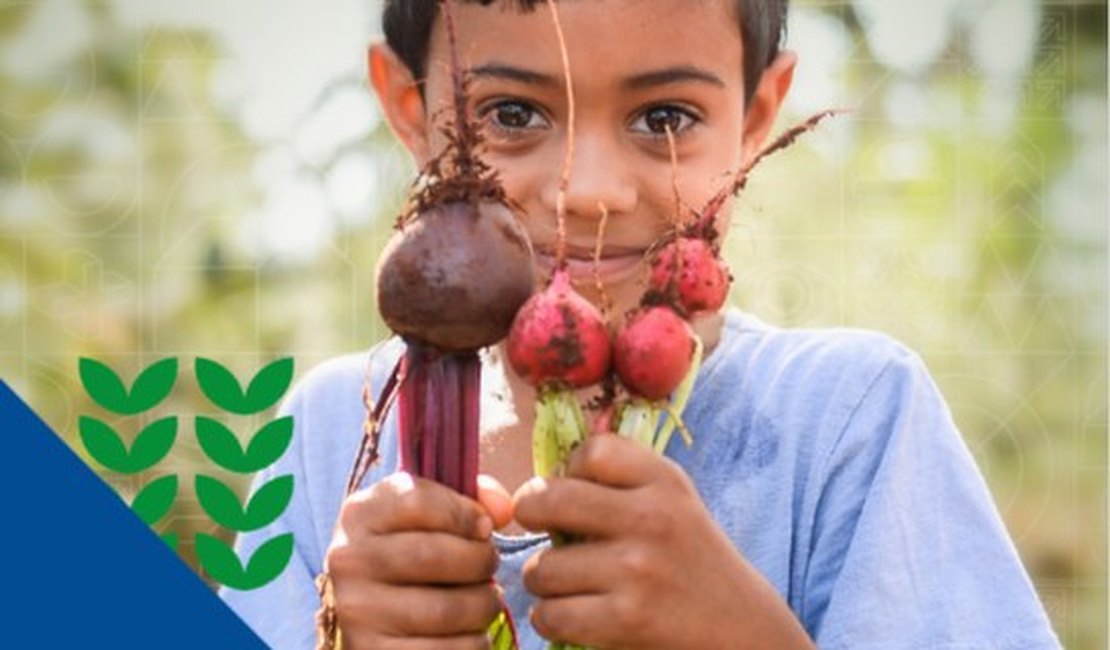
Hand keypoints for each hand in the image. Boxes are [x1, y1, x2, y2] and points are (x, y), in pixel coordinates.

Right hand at [325, 472, 512, 648]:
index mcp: (360, 514)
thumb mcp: (427, 515)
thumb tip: (504, 509)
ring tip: (485, 599)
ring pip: (446, 610)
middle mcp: (349, 560)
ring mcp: (357, 612)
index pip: (419, 502)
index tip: (484, 527)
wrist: (371, 612)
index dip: (466, 513)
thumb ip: (469, 499)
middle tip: (489, 565)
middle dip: (480, 561)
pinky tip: (471, 632)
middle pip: (434, 556)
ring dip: (484, 605)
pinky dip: (474, 642)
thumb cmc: (412, 552)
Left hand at [513, 434, 814, 648]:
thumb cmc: (690, 558)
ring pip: (543, 568)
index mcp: (665, 480)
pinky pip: (551, 615)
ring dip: (542, 580)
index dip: (570, 472)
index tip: (576, 492)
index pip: (591, 451)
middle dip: (530, 516)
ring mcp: (639, 569)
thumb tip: (532, 487)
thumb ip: (617, 481)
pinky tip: (568, 614)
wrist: (743, 628)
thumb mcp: (672, 501)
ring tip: (564, 583)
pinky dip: (549, 619)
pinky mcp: (629, 618)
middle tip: (538, 528)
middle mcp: (653, 518)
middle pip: (549, 500)